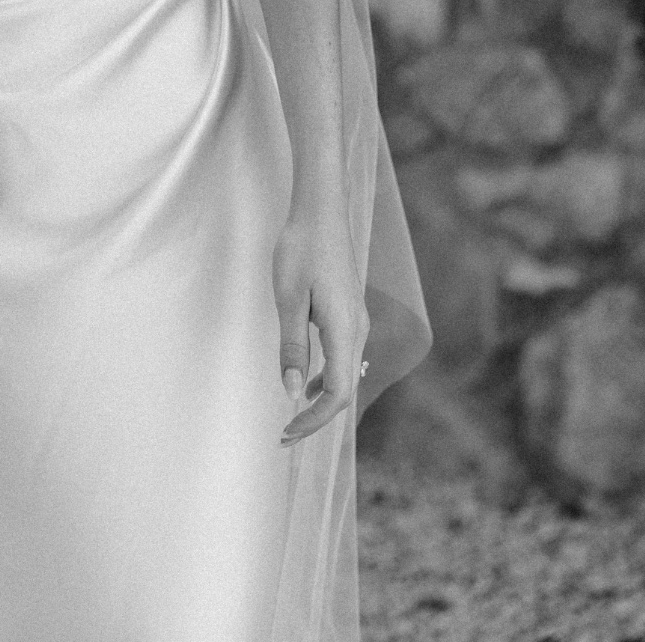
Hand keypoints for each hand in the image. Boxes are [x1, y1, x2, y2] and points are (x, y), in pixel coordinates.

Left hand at [274, 196, 369, 445]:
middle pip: (344, 390)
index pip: (336, 394)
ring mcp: (358, 321)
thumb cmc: (301, 249)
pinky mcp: (351, 311)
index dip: (313, 421)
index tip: (286, 433)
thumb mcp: (288, 298)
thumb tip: (292, 393)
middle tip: (285, 435)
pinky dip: (327, 377)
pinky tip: (308, 379)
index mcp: (346, 331)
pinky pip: (344, 357)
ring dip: (321, 400)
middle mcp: (359, 331)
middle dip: (316, 418)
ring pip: (345, 375)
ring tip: (294, 416)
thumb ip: (292, 346)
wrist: (321, 209)